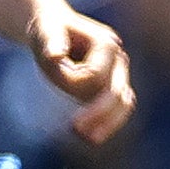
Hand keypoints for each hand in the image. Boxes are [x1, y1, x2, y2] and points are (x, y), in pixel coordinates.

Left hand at [34, 0, 136, 144]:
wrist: (57, 28)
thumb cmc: (49, 29)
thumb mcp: (45, 30)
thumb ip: (51, 42)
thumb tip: (55, 56)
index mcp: (105, 43)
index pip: (93, 73)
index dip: (69, 80)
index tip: (50, 71)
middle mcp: (118, 60)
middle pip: (115, 91)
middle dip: (97, 112)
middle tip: (75, 129)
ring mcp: (118, 74)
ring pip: (124, 103)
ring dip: (108, 123)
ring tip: (89, 139)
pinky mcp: (112, 86)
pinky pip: (119, 108)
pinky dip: (109, 123)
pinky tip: (92, 137)